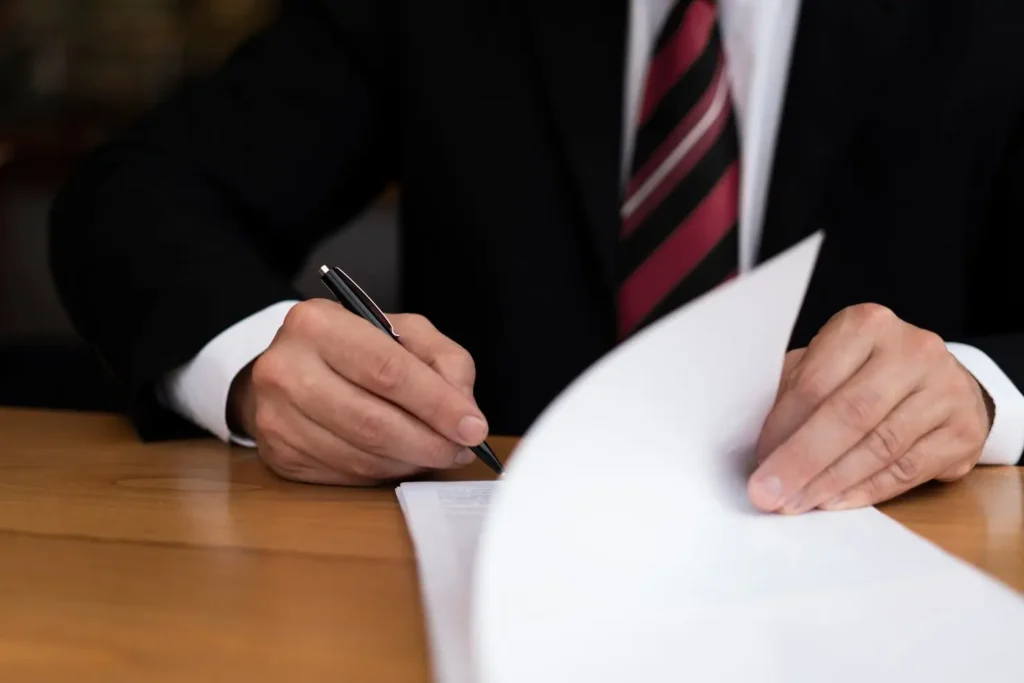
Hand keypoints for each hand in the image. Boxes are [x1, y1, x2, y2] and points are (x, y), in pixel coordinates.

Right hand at [229, 300, 488, 485]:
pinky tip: (400, 458)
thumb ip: (444, 361)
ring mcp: (274, 417)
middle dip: (428, 442)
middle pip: (371, 421)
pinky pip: (345, 475)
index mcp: (316, 324)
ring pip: (360, 456)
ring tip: (436, 452)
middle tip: (460, 450)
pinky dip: (383, 472)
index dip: (436, 404)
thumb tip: (464, 410)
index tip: (472, 427)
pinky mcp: (278, 455)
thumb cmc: (353, 347)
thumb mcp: (403, 332)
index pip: (387, 371)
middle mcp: (285, 368)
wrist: (290, 367)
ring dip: (409, 462)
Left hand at [747, 304, 993, 513]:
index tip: (758, 461)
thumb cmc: (866, 375)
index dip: (782, 427)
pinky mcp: (964, 429)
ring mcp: (944, 389)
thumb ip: (795, 393)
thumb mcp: (828, 366)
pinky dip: (865, 491)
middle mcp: (910, 350)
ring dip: (829, 482)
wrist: (940, 383)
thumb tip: (761, 447)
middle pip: (848, 414)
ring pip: (879, 446)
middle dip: (801, 460)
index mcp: (865, 325)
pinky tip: (835, 502)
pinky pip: (907, 469)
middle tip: (768, 492)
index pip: (815, 382)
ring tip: (797, 503)